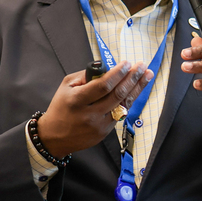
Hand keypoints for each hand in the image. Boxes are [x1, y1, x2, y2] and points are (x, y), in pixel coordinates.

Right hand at [37, 61, 153, 156]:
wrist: (55, 137)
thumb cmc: (61, 107)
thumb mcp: (66, 86)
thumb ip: (86, 76)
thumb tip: (107, 68)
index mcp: (77, 100)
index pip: (103, 86)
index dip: (118, 74)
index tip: (128, 63)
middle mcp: (90, 114)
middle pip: (117, 95)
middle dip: (133, 78)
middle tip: (142, 66)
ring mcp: (99, 125)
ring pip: (123, 105)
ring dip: (137, 89)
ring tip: (146, 75)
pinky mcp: (105, 133)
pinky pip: (121, 114)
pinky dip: (129, 101)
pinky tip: (136, 90)